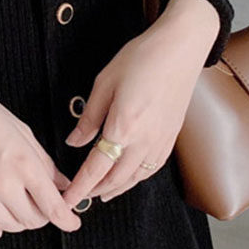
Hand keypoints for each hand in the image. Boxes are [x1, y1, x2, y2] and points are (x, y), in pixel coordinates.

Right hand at [0, 72, 82, 238]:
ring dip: (19, 222)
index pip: (52, 205)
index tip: (71, 223)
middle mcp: (3, 182)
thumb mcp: (24, 133)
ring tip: (19, 208)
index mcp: (24, 163)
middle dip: (43, 216)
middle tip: (42, 205)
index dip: (67, 220)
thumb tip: (62, 184)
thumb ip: (45, 163)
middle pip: (32, 220)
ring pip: (9, 226)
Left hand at [59, 0, 219, 206]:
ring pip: (136, 178)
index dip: (80, 187)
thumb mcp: (105, 83)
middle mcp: (144, 141)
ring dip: (116, 189)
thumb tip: (74, 142)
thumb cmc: (142, 59)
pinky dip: (136, 179)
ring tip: (100, 193)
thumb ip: (89, 118)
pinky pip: (151, 168)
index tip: (67, 200)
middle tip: (79, 198)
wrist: (181, 48)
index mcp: (123, 127)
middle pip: (116, 179)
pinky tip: (129, 177)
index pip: (96, 168)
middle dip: (95, 191)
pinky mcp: (172, 137)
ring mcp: (161, 141)